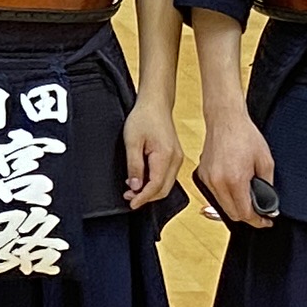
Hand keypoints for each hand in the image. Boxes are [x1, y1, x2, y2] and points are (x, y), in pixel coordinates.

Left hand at [121, 93, 182, 208]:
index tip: (131, 203)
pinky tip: (142, 179)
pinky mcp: (175, 157)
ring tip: (132, 188)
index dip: (143, 198)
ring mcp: (177, 159)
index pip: (156, 186)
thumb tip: (135, 187)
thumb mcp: (132, 142)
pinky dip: (154, 182)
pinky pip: (166, 176)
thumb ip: (134, 166)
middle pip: (163, 190)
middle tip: (129, 197)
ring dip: (150, 190)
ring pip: (166, 185)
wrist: (155, 104)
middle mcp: (176, 160)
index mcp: (166, 156)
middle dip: (146, 197)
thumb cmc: (144, 118)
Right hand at [195, 106, 276, 227]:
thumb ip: (268, 185)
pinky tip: (235, 186)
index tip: (265, 222)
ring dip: (235, 206)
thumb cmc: (245, 135)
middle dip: (247, 216)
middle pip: (232, 214)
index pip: (245, 213)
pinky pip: (214, 194)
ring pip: (222, 206)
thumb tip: (268, 203)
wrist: (225, 119)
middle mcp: (218, 182)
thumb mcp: (266, 161)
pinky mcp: (202, 175)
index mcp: (235, 179)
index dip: (257, 221)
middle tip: (259, 212)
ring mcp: (208, 179)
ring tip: (247, 198)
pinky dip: (225, 196)